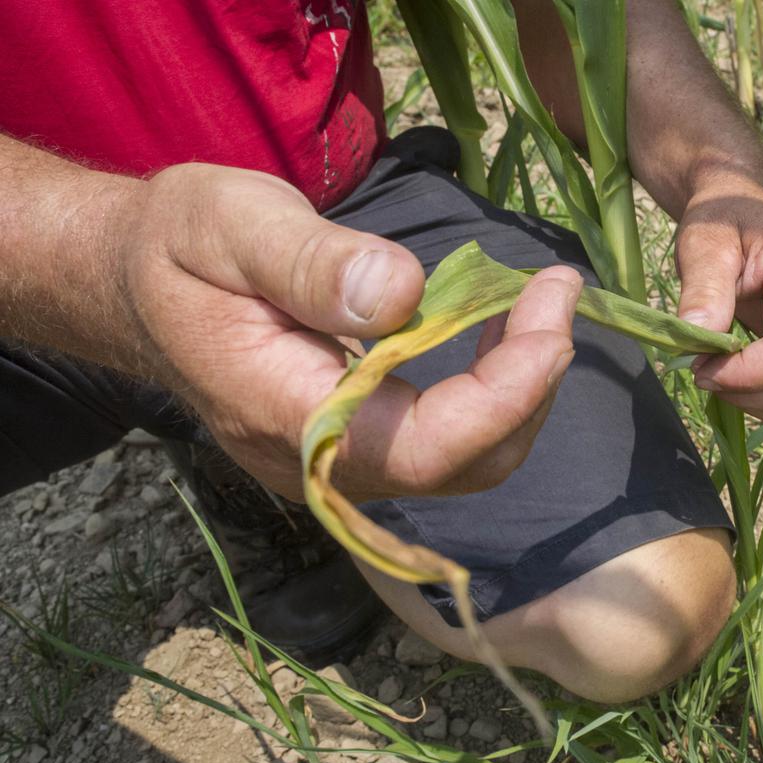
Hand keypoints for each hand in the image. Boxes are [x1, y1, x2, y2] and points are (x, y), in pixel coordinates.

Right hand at [118, 164, 580, 500]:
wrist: (130, 282)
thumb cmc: (176, 245)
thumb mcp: (231, 224)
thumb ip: (313, 264)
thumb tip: (403, 294)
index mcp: (284, 415)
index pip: (424, 446)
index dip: (507, 393)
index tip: (552, 311)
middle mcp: (317, 462)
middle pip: (462, 467)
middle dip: (532, 387)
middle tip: (559, 292)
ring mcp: (337, 463)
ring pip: (462, 462)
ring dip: (521, 389)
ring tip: (543, 301)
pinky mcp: (354, 446)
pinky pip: (443, 440)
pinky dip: (492, 390)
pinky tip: (502, 327)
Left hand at [674, 182, 762, 425]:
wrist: (748, 207)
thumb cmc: (726, 218)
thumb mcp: (704, 242)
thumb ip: (703, 290)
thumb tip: (696, 341)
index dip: (746, 375)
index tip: (701, 367)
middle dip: (751, 396)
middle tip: (706, 373)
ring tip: (726, 381)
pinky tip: (748, 386)